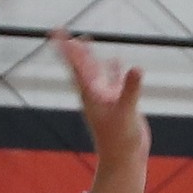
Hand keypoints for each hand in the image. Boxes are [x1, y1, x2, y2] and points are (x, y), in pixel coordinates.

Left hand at [54, 34, 148, 192]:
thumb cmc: (121, 140)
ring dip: (90, 56)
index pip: (76, 64)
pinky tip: (116, 60)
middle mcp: (95, 93)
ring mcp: (106, 98)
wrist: (125, 160)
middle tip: (61, 32)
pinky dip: (114, 69)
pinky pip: (114, 80)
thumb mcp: (126, 112)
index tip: (55, 31)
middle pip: (81, 65)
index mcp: (91, 93)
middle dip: (73, 48)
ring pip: (96, 71)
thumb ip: (130, 90)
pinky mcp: (118, 102)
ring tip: (85, 40)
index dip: (66, 47)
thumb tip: (137, 69)